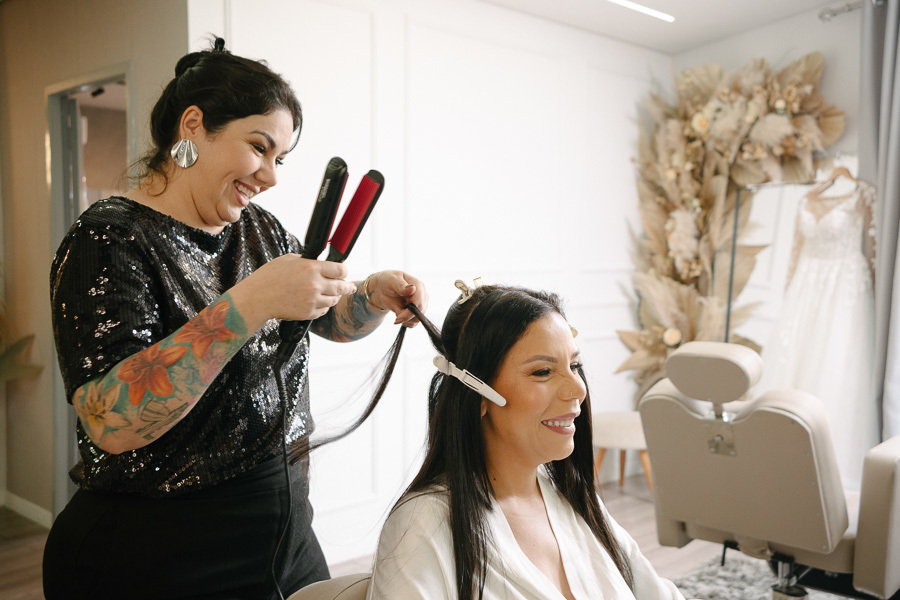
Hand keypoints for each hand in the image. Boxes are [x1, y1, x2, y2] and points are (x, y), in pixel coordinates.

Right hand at [232, 254, 356, 328]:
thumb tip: (317, 262)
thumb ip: (306, 261)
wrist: (257, 298)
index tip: (343, 272)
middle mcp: (315, 284)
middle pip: (342, 286)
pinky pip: (323, 311)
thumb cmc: (268, 278)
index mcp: (311, 268)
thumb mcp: (288, 260)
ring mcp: (312, 300)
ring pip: (334, 300)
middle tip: (350, 287)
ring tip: (333, 295)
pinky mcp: (308, 313)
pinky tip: (319, 303)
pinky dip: (323, 307)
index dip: (343, 271)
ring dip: (335, 297)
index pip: (340, 270)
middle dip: (348, 286)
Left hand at [365, 271, 427, 326]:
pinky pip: (415, 322)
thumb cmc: (388, 281)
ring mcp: (421, 304)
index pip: (419, 302)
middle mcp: (423, 295)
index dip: (410, 312)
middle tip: (396, 319)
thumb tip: (412, 289)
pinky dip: (407, 323)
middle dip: (406, 317)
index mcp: (418, 285)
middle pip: (420, 312)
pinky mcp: (418, 311)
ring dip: (406, 320)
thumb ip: (401, 285)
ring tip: (397, 316)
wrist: (384, 288)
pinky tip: (400, 317)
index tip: (398, 318)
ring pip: (418, 318)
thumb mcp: (391, 280)